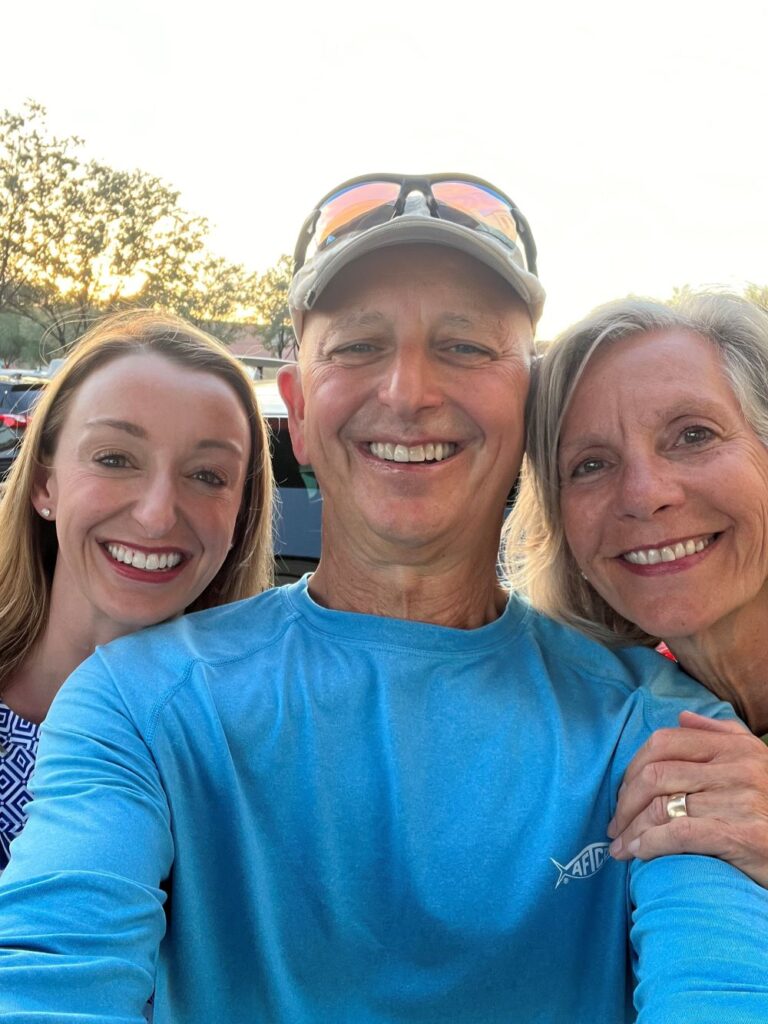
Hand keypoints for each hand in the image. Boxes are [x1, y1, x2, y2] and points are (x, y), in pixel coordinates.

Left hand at [608, 711, 767, 886]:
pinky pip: (680, 833)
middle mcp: (737, 768)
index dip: (632, 769)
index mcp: (733, 746)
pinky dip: (650, 844)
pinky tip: (638, 855)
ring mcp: (740, 800)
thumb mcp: (755, 762)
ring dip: (631, 829)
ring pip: (662, 806)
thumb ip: (720, 735)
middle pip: (655, 774)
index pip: (663, 743)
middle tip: (614, 825)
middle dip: (625, 802)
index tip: (622, 793)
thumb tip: (682, 718)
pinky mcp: (743, 836)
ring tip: (620, 846)